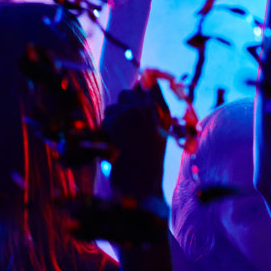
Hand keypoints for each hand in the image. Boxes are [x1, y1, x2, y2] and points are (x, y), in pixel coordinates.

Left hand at [102, 82, 172, 203]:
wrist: (142, 188)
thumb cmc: (146, 167)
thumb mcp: (155, 134)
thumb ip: (147, 110)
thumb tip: (139, 82)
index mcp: (165, 111)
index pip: (150, 83)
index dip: (139, 88)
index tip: (137, 94)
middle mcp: (154, 108)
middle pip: (126, 93)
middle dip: (120, 112)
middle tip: (127, 135)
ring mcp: (137, 112)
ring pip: (112, 108)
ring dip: (112, 126)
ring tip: (124, 145)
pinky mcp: (121, 119)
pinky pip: (105, 122)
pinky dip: (106, 137)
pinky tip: (118, 150)